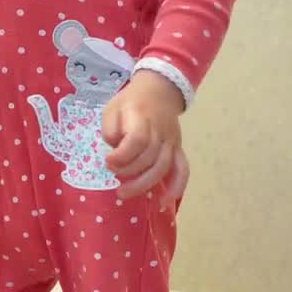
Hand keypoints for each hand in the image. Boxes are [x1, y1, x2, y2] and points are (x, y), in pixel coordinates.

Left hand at [103, 70, 188, 202]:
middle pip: (149, 158)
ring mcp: (172, 142)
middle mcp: (161, 132)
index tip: (108, 160)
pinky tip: (166, 201)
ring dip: (144, 184)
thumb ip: (110, 128)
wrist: (160, 90)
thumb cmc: (131, 101)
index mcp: (143, 118)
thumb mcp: (112, 108)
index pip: (137, 140)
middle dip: (128, 171)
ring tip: (124, 193)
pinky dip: (177, 186)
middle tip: (113, 174)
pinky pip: (182, 169)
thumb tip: (115, 147)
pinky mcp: (177, 149)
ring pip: (162, 167)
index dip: (122, 155)